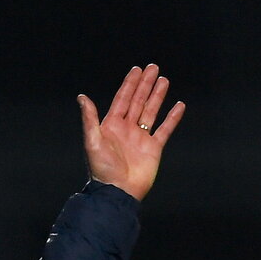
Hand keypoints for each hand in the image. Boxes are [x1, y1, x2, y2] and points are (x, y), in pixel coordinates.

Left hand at [77, 64, 184, 200]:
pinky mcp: (153, 149)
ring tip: (164, 80)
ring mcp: (141, 138)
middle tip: (153, 67)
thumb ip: (90, 119)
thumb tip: (82, 96)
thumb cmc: (102, 169)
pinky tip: (179, 105)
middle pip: (137, 101)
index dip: (129, 84)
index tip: (136, 70)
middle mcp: (127, 130)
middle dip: (145, 84)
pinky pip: (165, 129)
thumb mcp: (92, 141)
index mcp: (112, 126)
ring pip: (151, 112)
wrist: (118, 192)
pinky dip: (172, 118)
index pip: (122, 99)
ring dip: (157, 96)